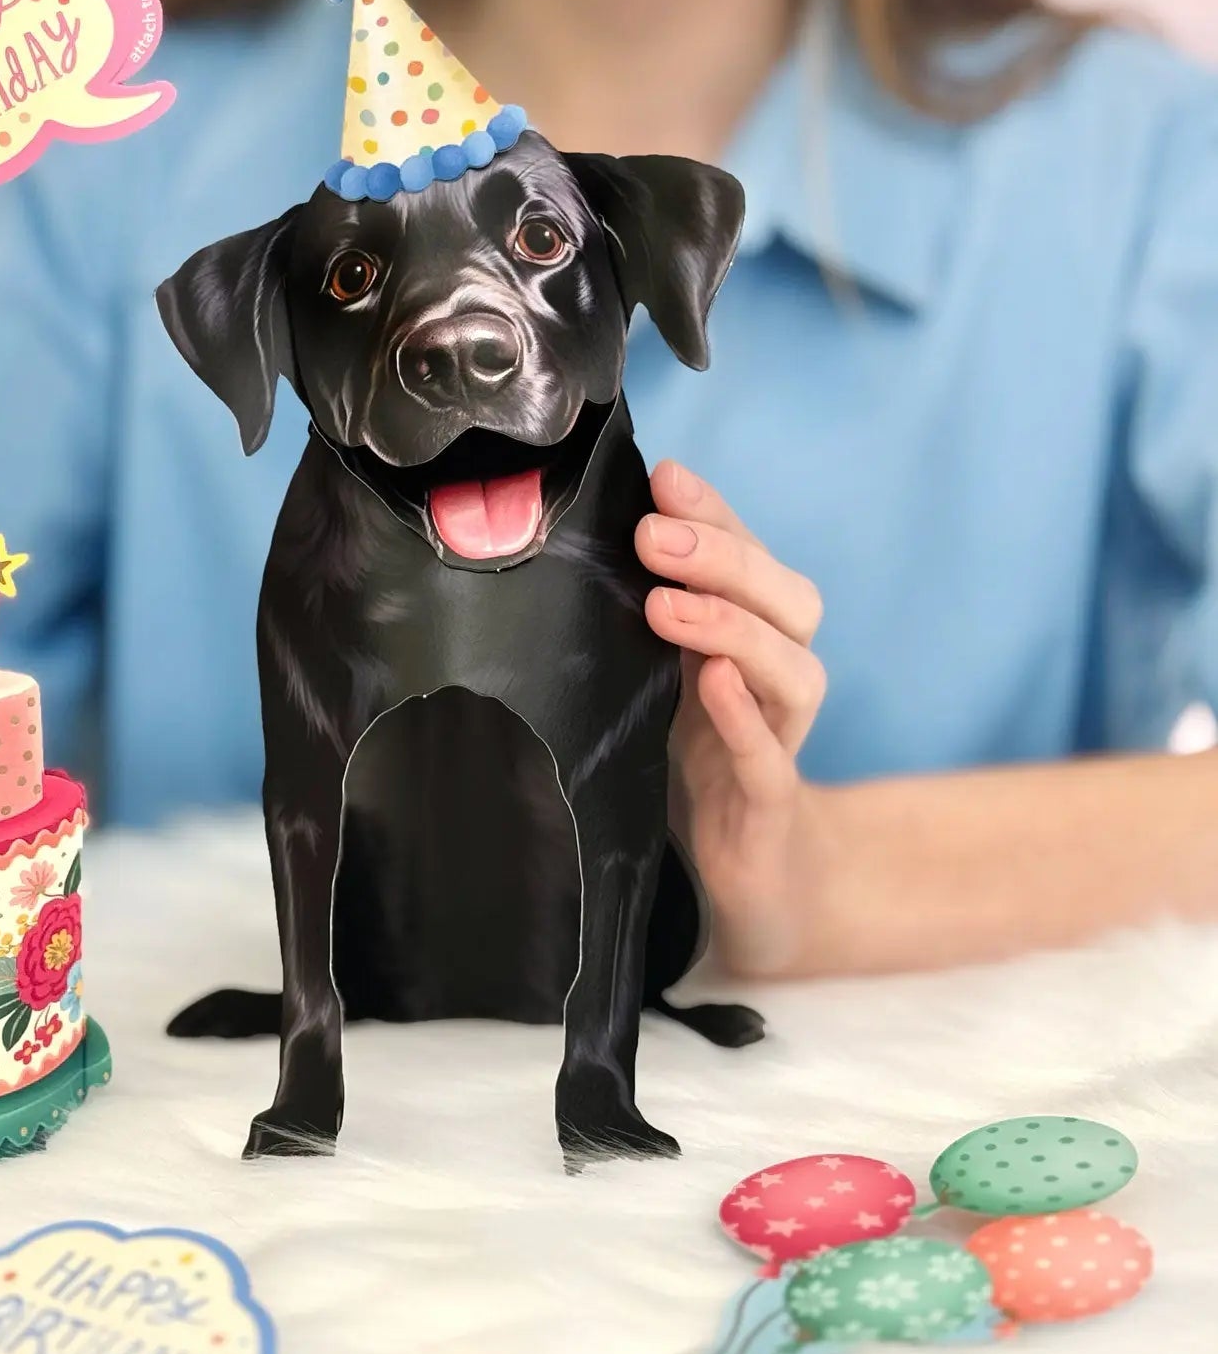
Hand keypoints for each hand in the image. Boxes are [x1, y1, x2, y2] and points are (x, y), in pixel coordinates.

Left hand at [637, 459, 833, 977]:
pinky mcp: (769, 806)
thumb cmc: (685, 765)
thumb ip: (632, 617)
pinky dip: (745, 719)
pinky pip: (770, 758)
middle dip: (724, 559)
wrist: (741, 878)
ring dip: (733, 628)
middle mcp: (774, 679)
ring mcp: (780, 742)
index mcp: (748, 637)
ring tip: (667, 605)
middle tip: (655, 537)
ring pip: (792, 671)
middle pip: (786, 600)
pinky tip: (714, 686)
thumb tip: (561, 540)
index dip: (715, 514)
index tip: (664, 476)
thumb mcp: (649, 679)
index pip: (748, 557)